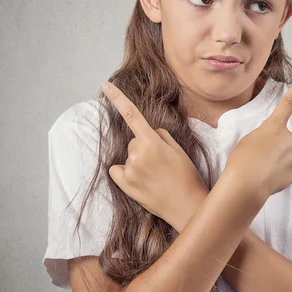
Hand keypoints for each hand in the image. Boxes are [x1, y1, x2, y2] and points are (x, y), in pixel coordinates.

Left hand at [100, 82, 208, 232]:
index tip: (104, 86)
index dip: (117, 98)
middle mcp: (137, 154)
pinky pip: (117, 170)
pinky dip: (125, 173)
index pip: (131, 115)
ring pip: (128, 156)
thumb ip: (160, 136)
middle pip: (133, 141)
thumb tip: (148, 133)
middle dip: (143, 147)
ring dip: (137, 162)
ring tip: (155, 176)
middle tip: (161, 163)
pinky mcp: (125, 185)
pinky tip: (141, 182)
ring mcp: (130, 170)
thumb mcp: (179, 149)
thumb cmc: (187, 176)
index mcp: (152, 142)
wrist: (187, 206)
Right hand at [224, 74, 291, 202]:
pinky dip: (277, 174)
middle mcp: (289, 138)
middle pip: (285, 139)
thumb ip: (266, 137)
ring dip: (276, 161)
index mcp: (274, 126)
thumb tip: (275, 148)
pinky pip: (286, 171)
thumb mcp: (249, 139)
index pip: (289, 102)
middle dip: (276, 146)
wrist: (245, 184)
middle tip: (259, 156)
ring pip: (287, 156)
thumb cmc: (241, 159)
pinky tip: (265, 178)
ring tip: (260, 168)